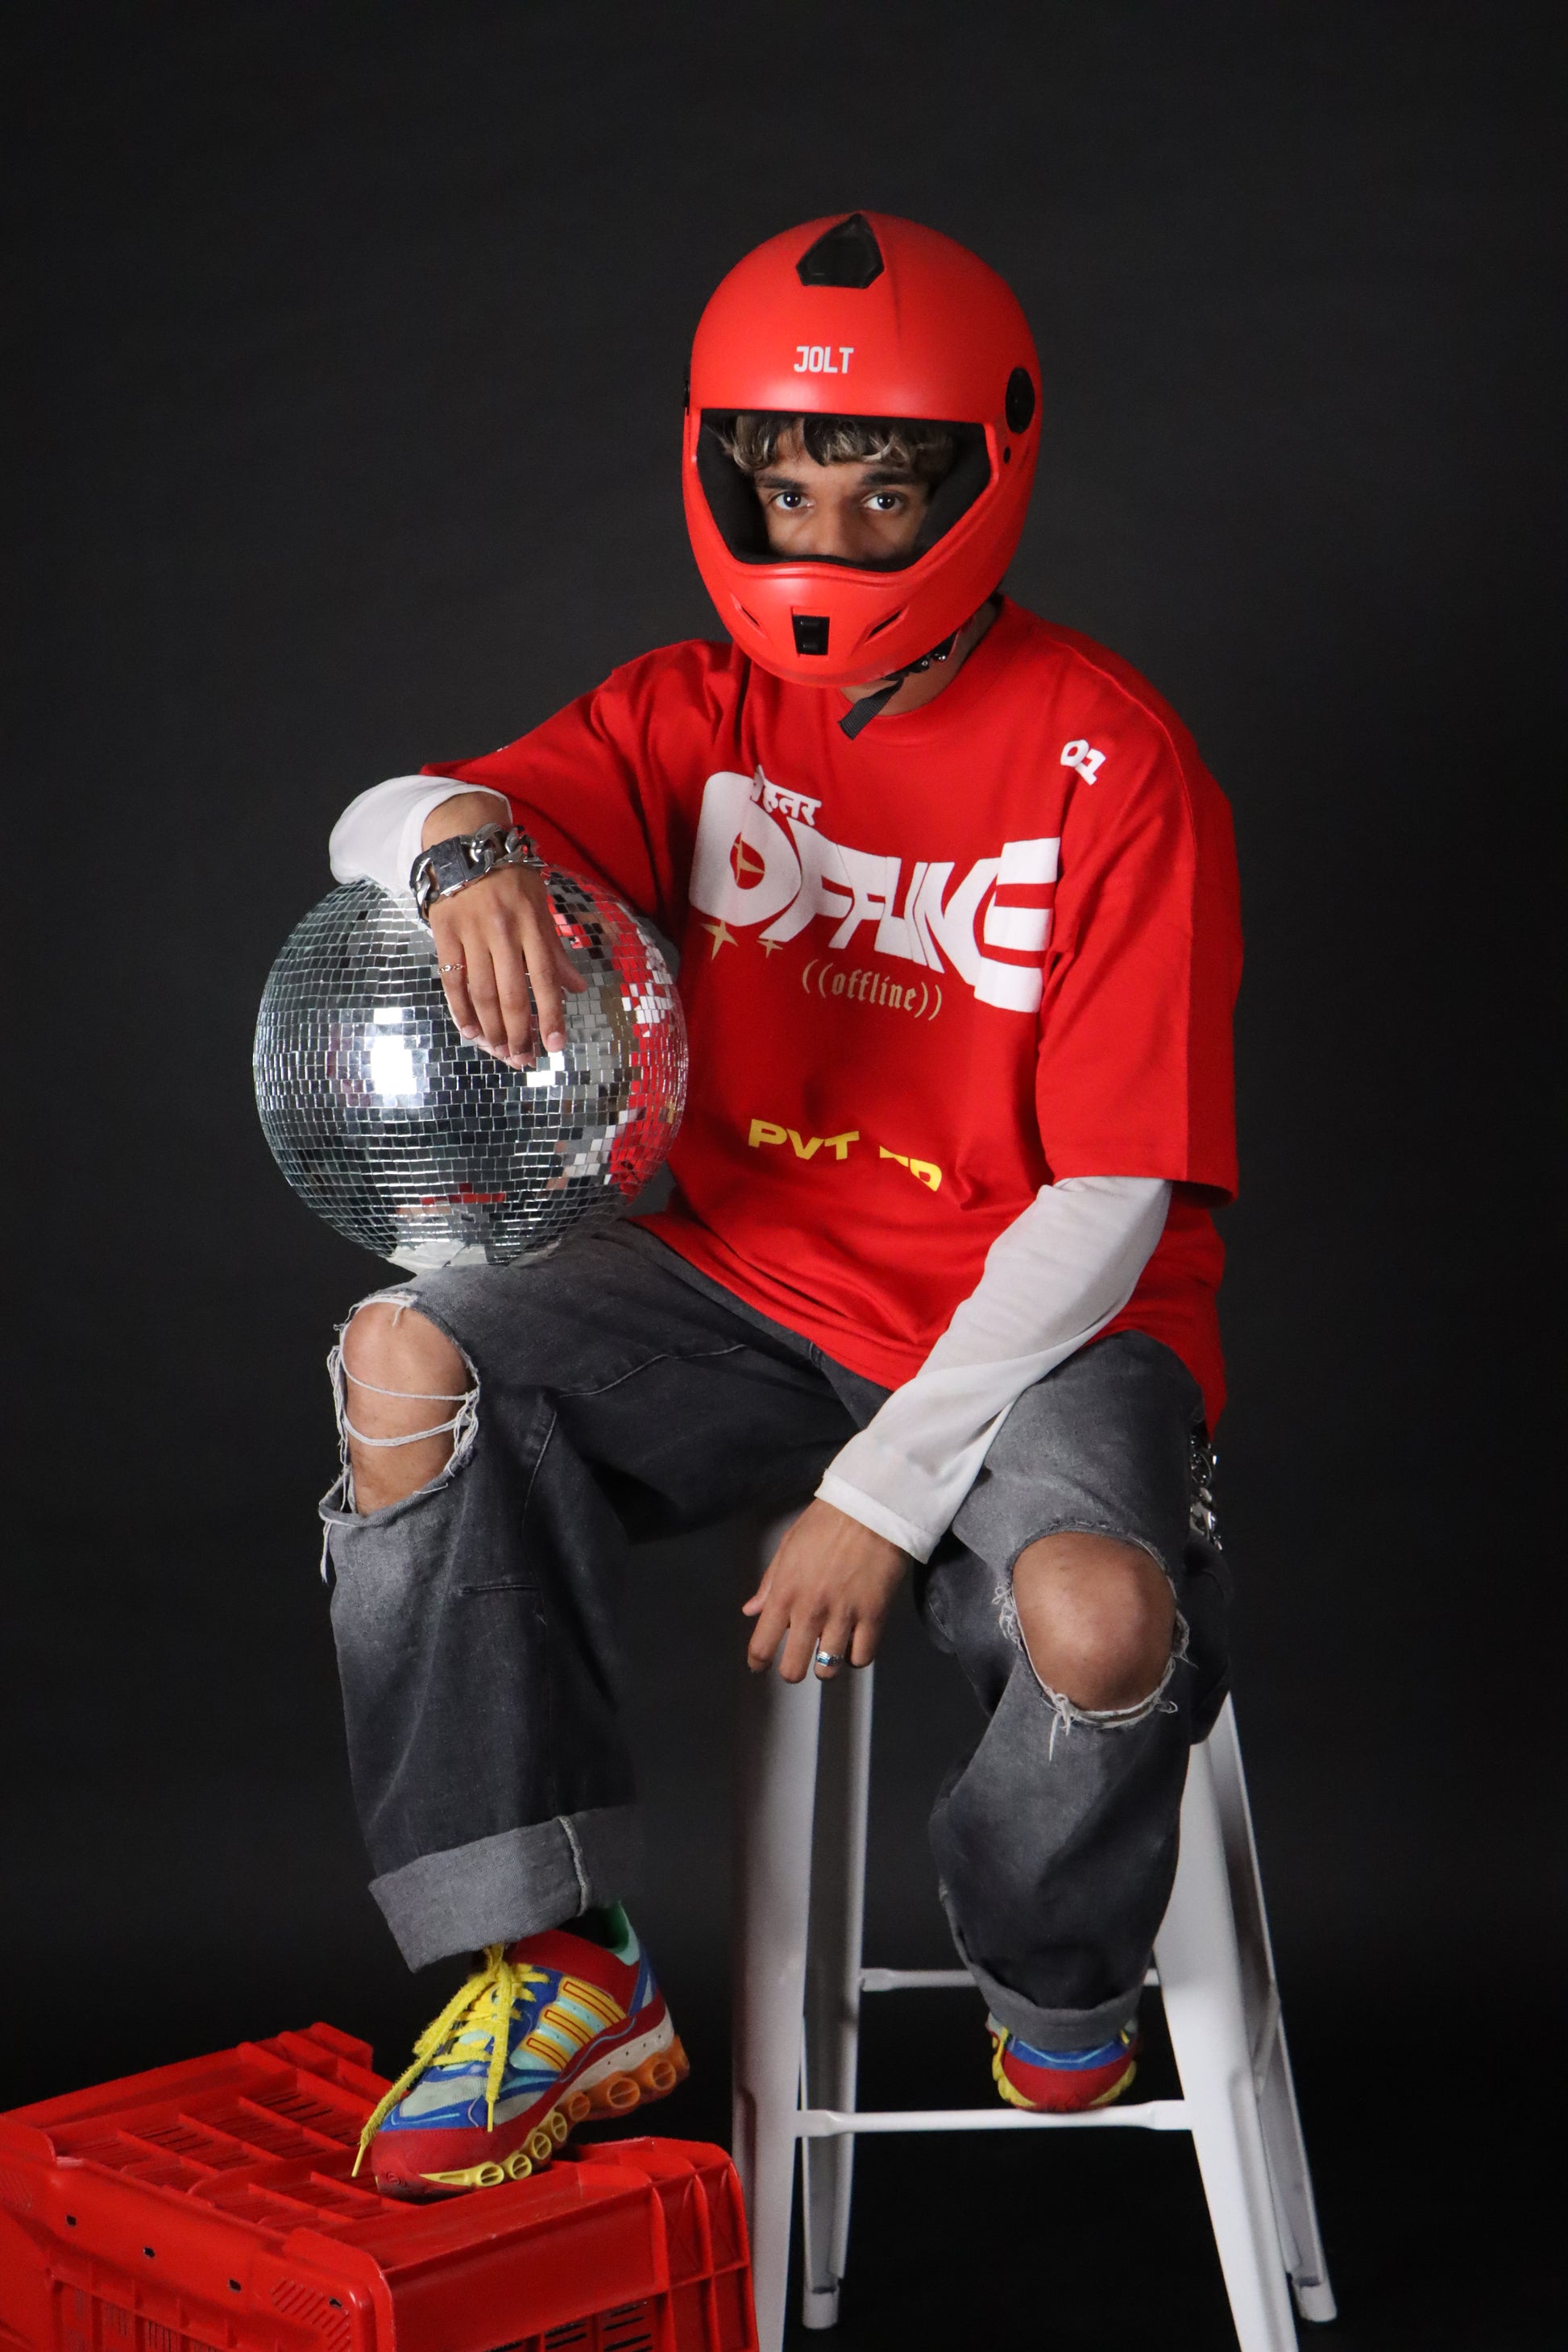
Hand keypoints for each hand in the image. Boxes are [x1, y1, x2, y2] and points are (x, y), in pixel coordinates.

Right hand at [423, 794, 586, 1064]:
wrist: (465, 843)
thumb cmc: (510, 876)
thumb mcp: (540, 906)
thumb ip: (555, 950)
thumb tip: (577, 988)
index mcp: (531, 923)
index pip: (545, 979)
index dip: (551, 1016)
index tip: (556, 1046)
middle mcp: (502, 929)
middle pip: (511, 993)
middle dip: (519, 1033)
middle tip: (524, 1060)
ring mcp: (471, 932)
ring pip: (481, 992)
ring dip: (492, 1029)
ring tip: (500, 1053)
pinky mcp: (444, 933)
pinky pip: (452, 980)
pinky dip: (461, 1010)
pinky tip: (471, 1032)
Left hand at [741, 1499, 908, 1681]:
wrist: (871, 1508)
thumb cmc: (826, 1522)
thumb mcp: (788, 1547)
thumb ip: (769, 1583)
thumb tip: (751, 1610)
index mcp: (784, 1593)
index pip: (762, 1645)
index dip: (758, 1663)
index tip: (760, 1665)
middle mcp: (810, 1610)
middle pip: (794, 1669)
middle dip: (793, 1670)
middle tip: (799, 1660)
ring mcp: (843, 1616)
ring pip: (829, 1670)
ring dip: (827, 1666)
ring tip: (829, 1651)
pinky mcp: (874, 1616)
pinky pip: (862, 1658)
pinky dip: (856, 1657)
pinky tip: (854, 1642)